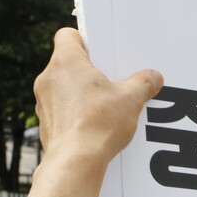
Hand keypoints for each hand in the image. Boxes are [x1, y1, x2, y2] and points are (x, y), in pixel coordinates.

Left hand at [33, 28, 162, 164]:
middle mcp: (49, 78)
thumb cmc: (97, 125)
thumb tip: (153, 78)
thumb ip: (142, 84)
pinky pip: (61, 109)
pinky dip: (76, 113)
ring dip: (82, 93)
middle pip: (68, 63)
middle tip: (112, 80)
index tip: (101, 49)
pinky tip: (96, 124)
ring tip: (107, 105)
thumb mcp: (130, 100)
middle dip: (91, 71)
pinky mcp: (46, 123)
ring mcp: (44, 101)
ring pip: (64, 87)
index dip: (85, 39)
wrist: (76, 161)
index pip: (68, 35)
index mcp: (67, 62)